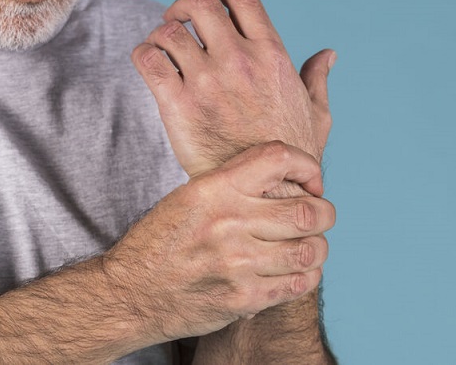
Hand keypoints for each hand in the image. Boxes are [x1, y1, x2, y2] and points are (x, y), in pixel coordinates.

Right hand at [103, 142, 335, 343]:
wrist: (130, 293)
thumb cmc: (162, 241)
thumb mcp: (190, 196)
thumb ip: (235, 182)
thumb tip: (289, 177)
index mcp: (215, 188)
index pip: (279, 158)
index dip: (307, 166)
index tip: (312, 181)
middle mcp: (229, 221)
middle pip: (307, 210)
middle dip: (325, 213)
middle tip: (321, 217)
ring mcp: (238, 262)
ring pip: (310, 249)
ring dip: (319, 247)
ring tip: (311, 246)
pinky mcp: (244, 297)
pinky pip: (298, 283)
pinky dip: (308, 276)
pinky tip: (299, 271)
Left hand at [132, 0, 334, 176]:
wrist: (266, 197)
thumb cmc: (294, 157)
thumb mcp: (317, 115)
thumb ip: (318, 79)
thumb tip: (328, 54)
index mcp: (272, 55)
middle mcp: (239, 61)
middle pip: (200, 4)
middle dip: (185, 4)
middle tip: (180, 17)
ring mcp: (207, 82)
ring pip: (170, 29)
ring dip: (163, 30)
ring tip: (166, 45)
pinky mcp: (178, 106)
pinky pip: (148, 59)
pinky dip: (144, 53)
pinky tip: (152, 63)